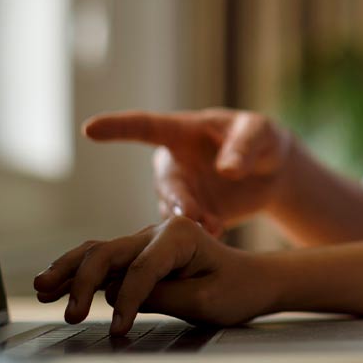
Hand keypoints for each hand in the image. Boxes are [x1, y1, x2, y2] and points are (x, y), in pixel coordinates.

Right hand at [32, 217, 273, 334]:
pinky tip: (51, 285)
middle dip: (82, 282)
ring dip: (68, 270)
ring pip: (97, 251)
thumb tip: (119, 296)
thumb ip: (163, 295)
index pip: (141, 269)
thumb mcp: (206, 300)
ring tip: (41, 289)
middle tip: (71, 315)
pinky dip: (76, 272)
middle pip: (108, 252)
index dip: (126, 301)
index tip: (118, 329)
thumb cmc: (237, 289)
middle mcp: (159, 231)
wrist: (254, 280)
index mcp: (180, 234)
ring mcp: (146, 242)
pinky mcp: (139, 255)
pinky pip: (103, 260)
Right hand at [83, 108, 293, 235]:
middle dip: (176, 199)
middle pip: (165, 183)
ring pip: (172, 211)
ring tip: (214, 226)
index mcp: (182, 132)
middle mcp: (174, 164)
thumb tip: (227, 169)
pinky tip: (217, 234)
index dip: (118, 128)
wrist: (272, 173)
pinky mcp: (191, 218)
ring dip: (189, 222)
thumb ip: (243, 147)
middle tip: (191, 215)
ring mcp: (180, 192)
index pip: (145, 126)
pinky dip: (199, 235)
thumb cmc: (262, 139)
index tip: (89, 128)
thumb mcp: (260, 132)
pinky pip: (183, 231)